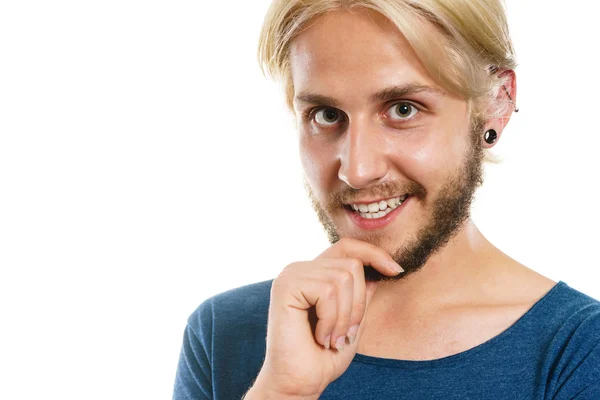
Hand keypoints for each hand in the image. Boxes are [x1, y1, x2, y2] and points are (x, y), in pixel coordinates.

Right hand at [253, 238, 402, 397]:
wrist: (299, 383)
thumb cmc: (323, 357)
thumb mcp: (353, 321)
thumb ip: (362, 294)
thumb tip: (381, 270)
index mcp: (314, 273)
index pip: (347, 246)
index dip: (374, 254)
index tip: (397, 271)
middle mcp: (300, 269)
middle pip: (351, 265)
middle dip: (358, 304)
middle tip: (345, 334)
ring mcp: (291, 275)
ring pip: (343, 278)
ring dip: (345, 317)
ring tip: (332, 338)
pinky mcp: (286, 286)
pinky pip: (328, 292)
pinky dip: (331, 320)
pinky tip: (319, 337)